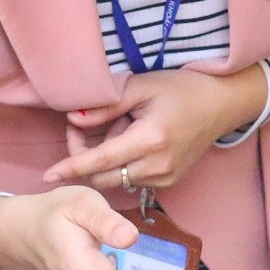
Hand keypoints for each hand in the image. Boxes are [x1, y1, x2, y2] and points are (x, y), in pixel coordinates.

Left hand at [44, 67, 266, 191]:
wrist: (221, 105)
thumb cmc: (182, 89)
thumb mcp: (142, 87)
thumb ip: (106, 105)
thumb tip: (74, 119)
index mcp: (150, 139)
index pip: (101, 160)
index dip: (71, 167)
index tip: (48, 175)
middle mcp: (158, 165)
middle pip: (103, 175)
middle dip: (84, 157)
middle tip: (84, 127)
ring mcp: (165, 178)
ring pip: (117, 179)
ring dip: (106, 160)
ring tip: (119, 128)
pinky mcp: (169, 182)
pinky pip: (132, 179)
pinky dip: (123, 164)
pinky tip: (134, 140)